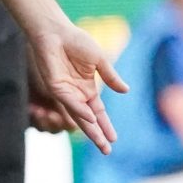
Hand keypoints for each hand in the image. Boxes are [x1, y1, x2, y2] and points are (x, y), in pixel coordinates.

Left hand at [25, 20, 128, 153]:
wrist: (56, 31)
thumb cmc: (76, 41)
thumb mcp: (99, 60)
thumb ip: (111, 77)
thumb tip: (126, 91)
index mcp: (87, 89)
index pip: (98, 112)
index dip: (106, 126)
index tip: (114, 139)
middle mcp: (77, 94)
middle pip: (89, 120)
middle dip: (98, 135)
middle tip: (107, 151)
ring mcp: (66, 92)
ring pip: (79, 116)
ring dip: (90, 129)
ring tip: (101, 142)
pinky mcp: (55, 86)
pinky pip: (69, 102)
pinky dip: (80, 111)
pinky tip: (90, 118)